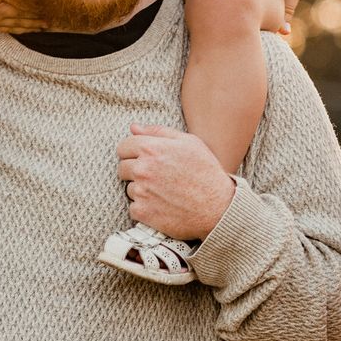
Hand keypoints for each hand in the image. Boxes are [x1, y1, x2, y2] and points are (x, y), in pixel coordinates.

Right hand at [0, 0, 45, 33]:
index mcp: (0, 10)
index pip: (23, 13)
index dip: (36, 14)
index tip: (48, 13)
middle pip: (20, 23)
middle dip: (35, 24)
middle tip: (49, 24)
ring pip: (13, 28)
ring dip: (27, 29)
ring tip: (39, 29)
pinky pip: (5, 30)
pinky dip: (16, 30)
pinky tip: (23, 29)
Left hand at [116, 124, 236, 239]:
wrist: (218, 208)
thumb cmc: (206, 172)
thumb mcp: (189, 143)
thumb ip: (158, 132)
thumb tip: (133, 127)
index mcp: (152, 149)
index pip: (123, 146)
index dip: (133, 152)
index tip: (144, 159)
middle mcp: (143, 169)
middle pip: (122, 168)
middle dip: (135, 171)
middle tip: (157, 177)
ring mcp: (141, 192)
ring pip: (129, 188)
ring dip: (142, 190)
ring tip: (164, 192)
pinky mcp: (142, 212)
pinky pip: (134, 208)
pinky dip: (145, 208)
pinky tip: (163, 205)